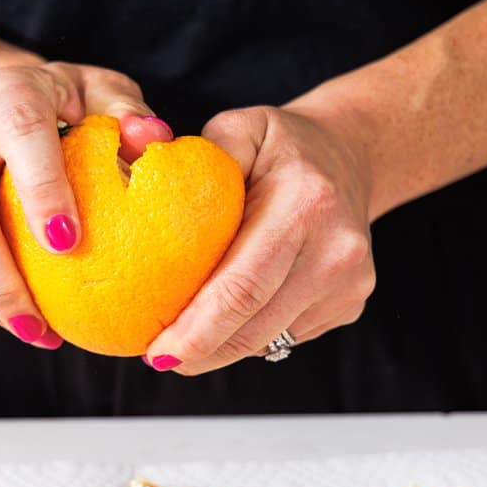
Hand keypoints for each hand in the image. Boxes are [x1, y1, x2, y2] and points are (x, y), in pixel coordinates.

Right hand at [0, 62, 171, 346]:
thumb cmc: (68, 102)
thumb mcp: (105, 93)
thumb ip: (129, 114)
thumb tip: (153, 140)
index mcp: (8, 94)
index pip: (21, 135)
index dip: (42, 189)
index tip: (68, 243)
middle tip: (40, 325)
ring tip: (38, 334)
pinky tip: (28, 323)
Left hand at [144, 103, 375, 373]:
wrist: (350, 157)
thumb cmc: (283, 146)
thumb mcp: (239, 129)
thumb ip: (195, 159)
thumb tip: (135, 182)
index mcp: (304, 204)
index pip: (242, 288)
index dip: (196, 331)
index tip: (156, 352)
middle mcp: (335, 251)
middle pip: (254, 328)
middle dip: (200, 352)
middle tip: (159, 357)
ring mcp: (349, 284)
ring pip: (268, 341)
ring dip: (220, 350)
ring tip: (182, 343)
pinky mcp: (349, 305)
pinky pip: (286, 336)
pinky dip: (249, 337)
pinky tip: (226, 323)